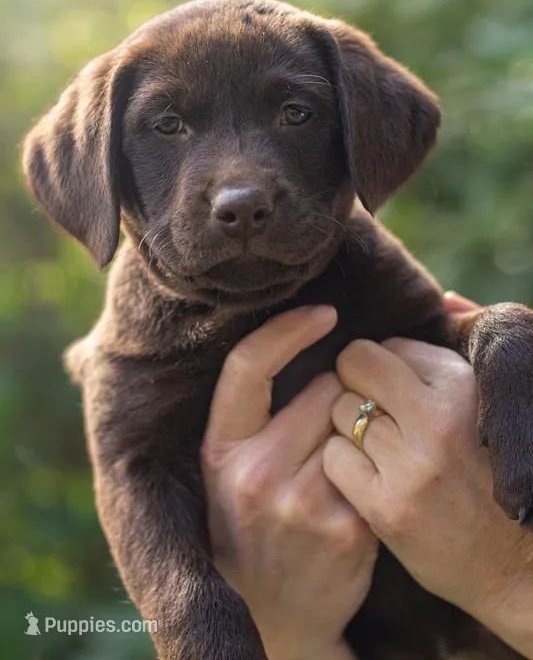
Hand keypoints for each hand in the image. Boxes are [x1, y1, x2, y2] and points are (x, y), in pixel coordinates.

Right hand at [202, 306, 376, 659]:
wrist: (272, 617)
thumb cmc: (249, 527)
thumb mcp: (225, 471)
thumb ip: (248, 416)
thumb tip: (296, 335)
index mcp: (219, 451)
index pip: (248, 365)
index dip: (287, 328)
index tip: (324, 312)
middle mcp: (255, 474)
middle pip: (323, 387)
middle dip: (334, 395)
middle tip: (324, 428)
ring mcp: (301, 502)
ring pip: (355, 420)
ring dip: (358, 427)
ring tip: (338, 464)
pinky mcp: (347, 526)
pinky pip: (377, 461)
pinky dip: (376, 465)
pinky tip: (358, 492)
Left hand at [323, 334, 532, 657]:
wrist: (510, 564)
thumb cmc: (492, 469)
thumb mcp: (491, 401)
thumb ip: (464, 344)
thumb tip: (444, 296)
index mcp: (464, 384)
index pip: (389, 346)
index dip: (383, 368)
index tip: (394, 392)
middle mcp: (439, 418)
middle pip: (355, 365)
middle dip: (353, 382)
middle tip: (368, 409)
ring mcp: (412, 465)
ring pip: (338, 410)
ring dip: (346, 425)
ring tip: (374, 447)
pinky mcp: (388, 507)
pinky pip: (334, 457)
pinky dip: (341, 465)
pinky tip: (365, 477)